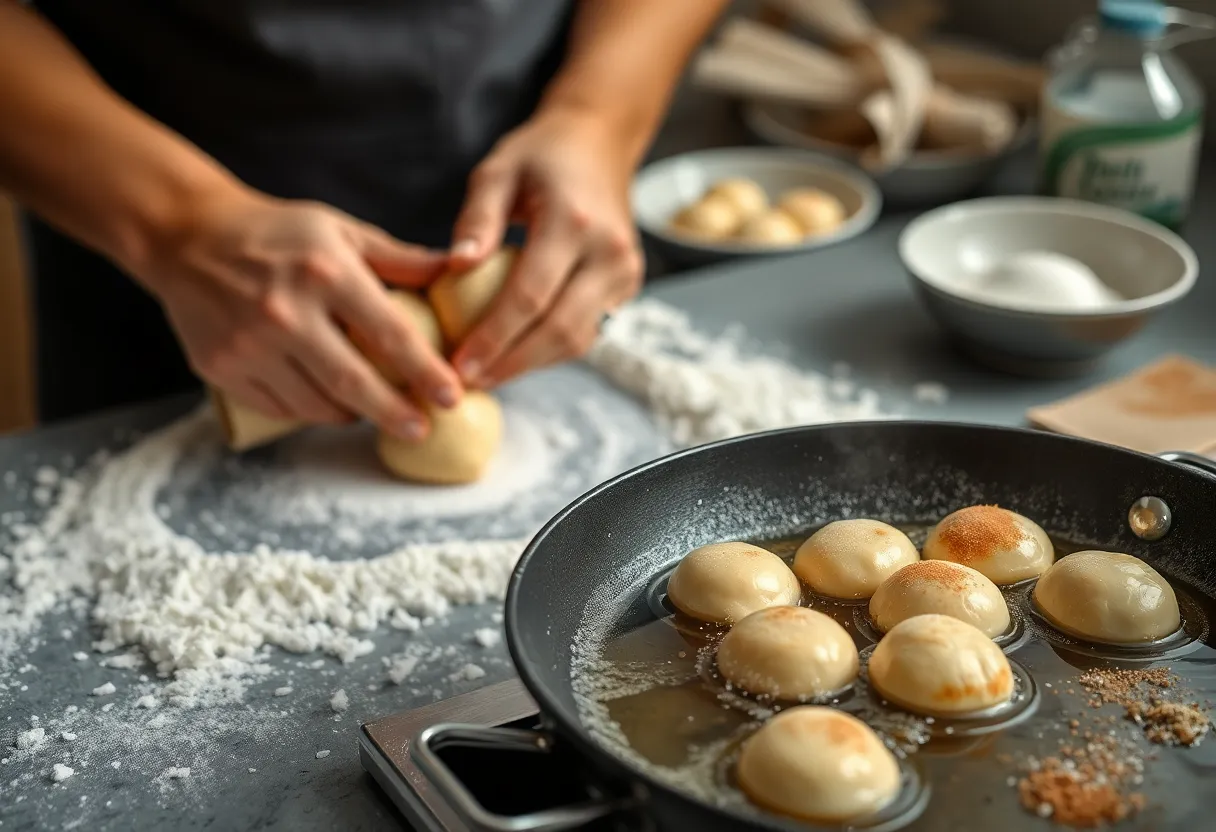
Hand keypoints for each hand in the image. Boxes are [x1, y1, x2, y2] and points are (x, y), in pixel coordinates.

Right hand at [140, 188, 461, 438]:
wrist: (186, 235)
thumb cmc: (277, 232)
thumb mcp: (341, 230)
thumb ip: (400, 259)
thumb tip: (459, 271)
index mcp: (326, 272)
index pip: (389, 333)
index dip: (425, 371)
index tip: (452, 397)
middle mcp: (286, 311)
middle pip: (353, 382)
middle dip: (394, 413)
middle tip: (421, 429)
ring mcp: (249, 344)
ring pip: (315, 404)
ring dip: (353, 414)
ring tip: (375, 412)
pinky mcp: (221, 366)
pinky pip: (279, 407)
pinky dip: (310, 411)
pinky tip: (328, 404)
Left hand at [446, 107, 644, 386]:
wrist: (599, 145)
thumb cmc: (540, 157)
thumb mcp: (498, 171)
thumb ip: (477, 219)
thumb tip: (456, 267)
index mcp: (574, 221)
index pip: (531, 295)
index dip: (493, 337)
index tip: (459, 364)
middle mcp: (609, 252)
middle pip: (559, 329)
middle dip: (511, 363)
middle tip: (469, 382)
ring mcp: (626, 272)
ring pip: (578, 339)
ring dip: (531, 364)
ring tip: (488, 375)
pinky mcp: (628, 287)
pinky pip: (588, 331)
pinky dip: (550, 350)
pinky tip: (515, 356)